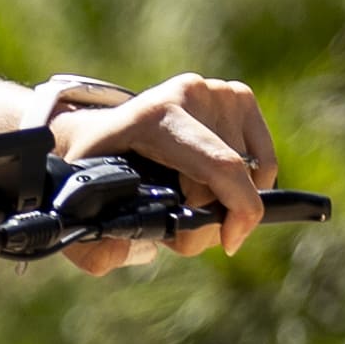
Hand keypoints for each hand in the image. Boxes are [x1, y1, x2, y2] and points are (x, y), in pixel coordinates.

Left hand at [47, 72, 280, 268]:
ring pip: (251, 174)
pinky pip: (264, 162)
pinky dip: (245, 187)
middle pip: (231, 181)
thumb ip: (94, 249)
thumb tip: (126, 252)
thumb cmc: (94, 172)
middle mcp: (191, 94)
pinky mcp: (238, 97)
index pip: (221, 166)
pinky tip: (211, 189)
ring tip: (188, 206)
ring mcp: (218, 92)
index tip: (229, 244)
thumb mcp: (80, 212)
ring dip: (227, 204)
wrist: (99, 132)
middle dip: (212, 221)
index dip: (237, 212)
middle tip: (178, 232)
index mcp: (156, 117)